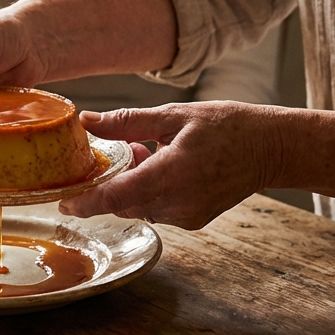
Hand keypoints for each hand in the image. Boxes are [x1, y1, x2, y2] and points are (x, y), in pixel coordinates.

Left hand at [59, 101, 284, 228]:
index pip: (117, 197)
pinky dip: (148, 190)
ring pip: (139, 206)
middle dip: (110, 182)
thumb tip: (87, 121)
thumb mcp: (174, 115)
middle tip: (114, 151)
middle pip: (123, 203)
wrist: (271, 148)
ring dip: (130, 184)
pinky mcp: (194, 219)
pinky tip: (161, 164)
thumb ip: (126, 122)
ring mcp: (188, 215)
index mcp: (173, 174)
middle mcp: (179, 202)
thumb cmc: (228, 126)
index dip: (86, 202)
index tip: (63, 202)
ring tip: (145, 150)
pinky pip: (157, 208)